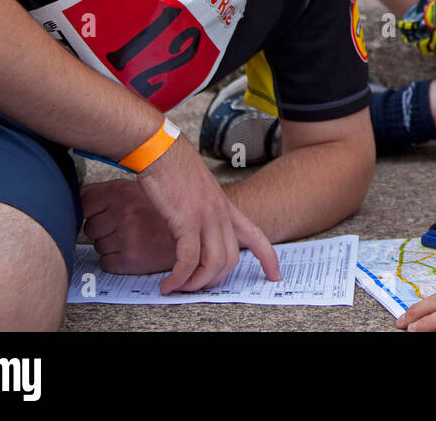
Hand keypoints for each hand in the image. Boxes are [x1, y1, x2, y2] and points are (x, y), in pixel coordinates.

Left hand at [81, 178, 175, 273]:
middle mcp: (124, 212)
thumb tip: (74, 196)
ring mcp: (128, 235)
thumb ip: (108, 193)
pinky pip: (107, 263)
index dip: (93, 210)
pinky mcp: (132, 258)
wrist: (197, 229)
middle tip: (128, 226)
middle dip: (104, 230)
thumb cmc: (163, 210)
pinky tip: (136, 251)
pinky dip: (118, 262)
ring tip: (136, 237)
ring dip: (112, 246)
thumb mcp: (138, 189)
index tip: (104, 212)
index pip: (82, 203)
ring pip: (98, 246)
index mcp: (122, 192)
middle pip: (89, 227)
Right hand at [134, 135, 280, 292]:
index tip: (275, 275)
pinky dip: (179, 277)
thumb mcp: (197, 191)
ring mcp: (205, 216)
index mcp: (226, 206)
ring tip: (176, 288)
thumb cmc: (173, 167)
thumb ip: (202, 211)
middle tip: (192, 287)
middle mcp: (221, 213)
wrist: (160, 148)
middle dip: (213, 281)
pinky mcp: (185, 219)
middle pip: (230, 260)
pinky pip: (188, 259)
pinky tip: (168, 284)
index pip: (257, 235)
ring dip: (195, 284)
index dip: (269, 258)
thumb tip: (193, 233)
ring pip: (213, 264)